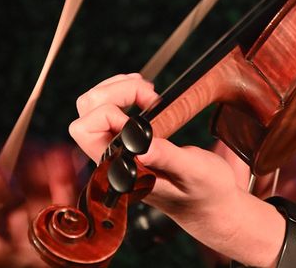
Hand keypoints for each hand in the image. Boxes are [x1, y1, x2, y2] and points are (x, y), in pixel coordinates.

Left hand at [69, 74, 245, 228]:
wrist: (211, 206)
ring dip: (115, 89)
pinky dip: (122, 92)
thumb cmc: (205, 193)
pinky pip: (108, 109)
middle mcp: (113, 161)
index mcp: (122, 174)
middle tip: (148, 93)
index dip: (116, 111)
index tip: (150, 109)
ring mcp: (118, 151)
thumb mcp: (194, 173)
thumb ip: (167, 158)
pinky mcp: (127, 142)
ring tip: (145, 88)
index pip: (89, 130)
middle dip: (113, 92)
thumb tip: (142, 146)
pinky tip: (143, 93)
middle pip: (85, 112)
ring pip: (92, 107)